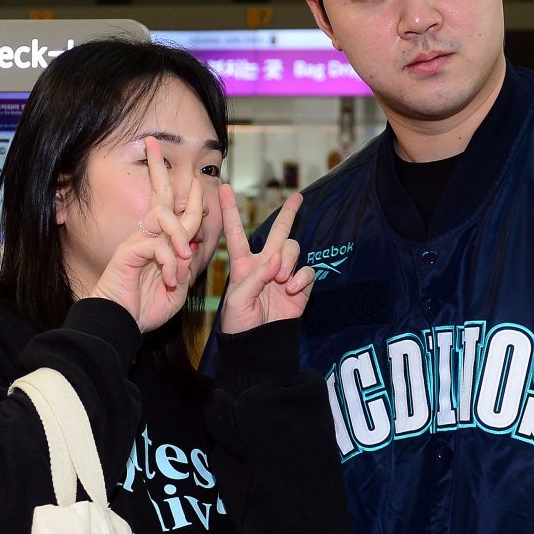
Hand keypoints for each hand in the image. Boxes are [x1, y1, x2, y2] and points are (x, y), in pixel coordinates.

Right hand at [88, 136, 204, 332]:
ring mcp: (137, 241)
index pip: (175, 210)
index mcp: (160, 240)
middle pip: (157, 194)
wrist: (122, 326)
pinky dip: (169, 262)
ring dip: (181, 237)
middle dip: (158, 167)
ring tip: (185, 260)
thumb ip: (186, 264)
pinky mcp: (129, 251)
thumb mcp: (176, 286)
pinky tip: (168, 280)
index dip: (189, 196)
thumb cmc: (146, 308)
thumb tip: (194, 242)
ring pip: (165, 218)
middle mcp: (147, 235)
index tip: (197, 180)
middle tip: (154, 142)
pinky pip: (158, 245)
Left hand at [218, 184, 315, 334]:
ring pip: (292, 248)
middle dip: (289, 213)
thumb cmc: (239, 324)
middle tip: (298, 196)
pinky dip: (301, 278)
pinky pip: (307, 271)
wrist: (258, 345)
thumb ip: (255, 277)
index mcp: (243, 264)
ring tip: (281, 279)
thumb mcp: (237, 300)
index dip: (231, 211)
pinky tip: (291, 289)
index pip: (236, 233)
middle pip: (278, 231)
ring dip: (288, 260)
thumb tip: (276, 261)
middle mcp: (265, 264)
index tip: (226, 188)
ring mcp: (284, 274)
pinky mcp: (300, 286)